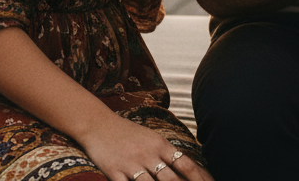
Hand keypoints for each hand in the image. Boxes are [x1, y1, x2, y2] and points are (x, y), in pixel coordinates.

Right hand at [81, 115, 213, 180]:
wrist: (100, 124)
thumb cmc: (129, 134)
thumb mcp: (152, 139)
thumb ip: (168, 153)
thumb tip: (187, 167)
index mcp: (161, 145)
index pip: (185, 164)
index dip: (198, 178)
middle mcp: (149, 155)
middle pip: (170, 179)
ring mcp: (131, 164)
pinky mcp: (113, 171)